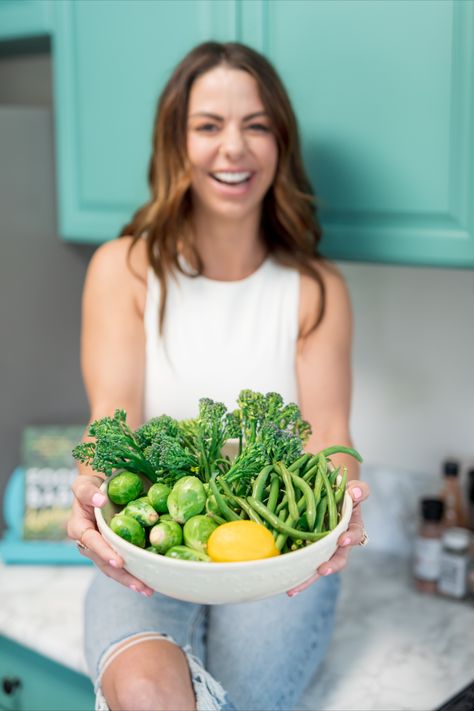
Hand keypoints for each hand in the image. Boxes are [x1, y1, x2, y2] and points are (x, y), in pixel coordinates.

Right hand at [67, 474, 153, 596]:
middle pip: (104, 563)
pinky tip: (150, 581)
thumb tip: (101, 501)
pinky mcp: (113, 551)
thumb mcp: (84, 484)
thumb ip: (88, 492)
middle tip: (140, 585)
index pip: (91, 542)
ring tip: (147, 589)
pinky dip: (135, 572)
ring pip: (114, 569)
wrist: (99, 490)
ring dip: (130, 580)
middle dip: (122, 575)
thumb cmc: (91, 486)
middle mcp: (88, 543)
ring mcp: (101, 550)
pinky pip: (123, 564)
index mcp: (79, 528)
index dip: (103, 552)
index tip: (119, 561)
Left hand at [286, 479, 369, 595]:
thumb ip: (358, 490)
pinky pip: (302, 563)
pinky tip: (283, 584)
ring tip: (293, 588)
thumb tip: (354, 493)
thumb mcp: (352, 488)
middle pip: (337, 559)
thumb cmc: (341, 491)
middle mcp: (338, 542)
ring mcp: (322, 547)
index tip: (342, 540)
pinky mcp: (307, 549)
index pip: (354, 534)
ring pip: (317, 567)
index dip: (349, 538)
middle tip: (321, 570)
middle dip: (330, 566)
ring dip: (308, 578)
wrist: (327, 491)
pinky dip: (294, 573)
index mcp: (351, 526)